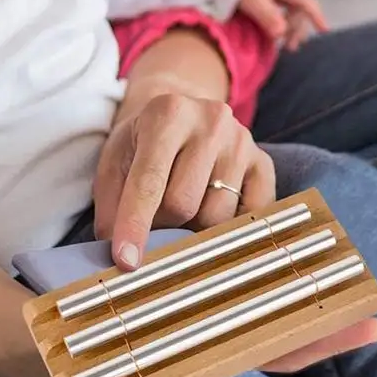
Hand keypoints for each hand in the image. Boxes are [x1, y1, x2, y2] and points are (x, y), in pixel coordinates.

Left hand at [94, 92, 275, 267]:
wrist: (181, 117)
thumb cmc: (142, 145)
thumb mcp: (114, 164)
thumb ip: (111, 208)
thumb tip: (122, 260)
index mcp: (167, 114)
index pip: (149, 182)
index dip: (135, 225)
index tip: (126, 262)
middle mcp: (210, 121)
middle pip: (184, 204)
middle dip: (162, 225)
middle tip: (154, 218)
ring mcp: (242, 142)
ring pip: (216, 217)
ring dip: (193, 228)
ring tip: (184, 209)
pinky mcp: (264, 164)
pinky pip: (248, 218)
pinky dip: (226, 227)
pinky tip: (211, 209)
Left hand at [239, 0, 327, 49]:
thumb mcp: (251, 0)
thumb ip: (268, 16)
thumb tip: (282, 33)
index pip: (306, 1)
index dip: (316, 17)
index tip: (325, 30)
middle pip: (300, 6)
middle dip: (296, 27)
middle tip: (289, 47)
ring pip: (294, 4)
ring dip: (290, 23)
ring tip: (284, 41)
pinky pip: (287, 1)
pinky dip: (284, 15)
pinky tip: (278, 25)